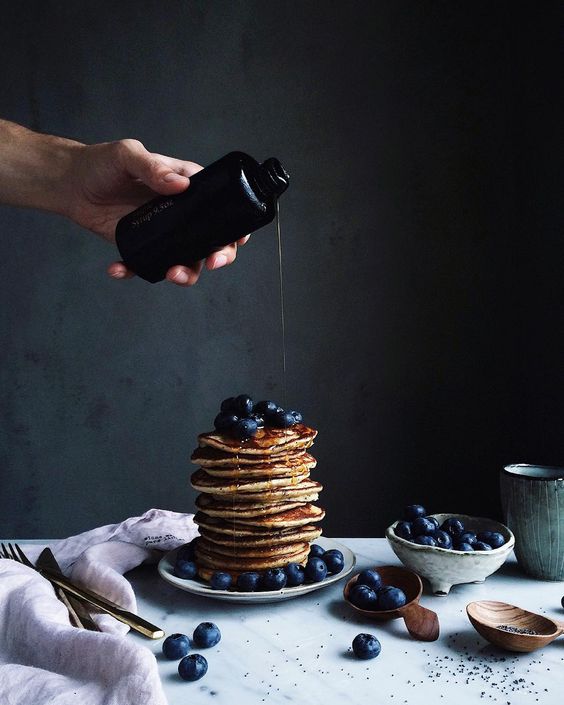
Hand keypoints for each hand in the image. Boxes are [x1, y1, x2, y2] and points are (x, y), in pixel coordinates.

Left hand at [66, 139, 248, 285]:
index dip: (236, 226)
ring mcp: (164, 233)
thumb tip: (179, 185)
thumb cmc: (102, 162)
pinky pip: (146, 266)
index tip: (236, 239)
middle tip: (210, 263)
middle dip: (218, 256)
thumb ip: (152, 167)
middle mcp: (181, 214)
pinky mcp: (142, 247)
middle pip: (212, 241)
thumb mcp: (127, 155)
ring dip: (186, 273)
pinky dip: (135, 272)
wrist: (71, 183)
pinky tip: (118, 268)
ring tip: (170, 274)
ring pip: (186, 260)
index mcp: (188, 188)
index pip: (222, 207)